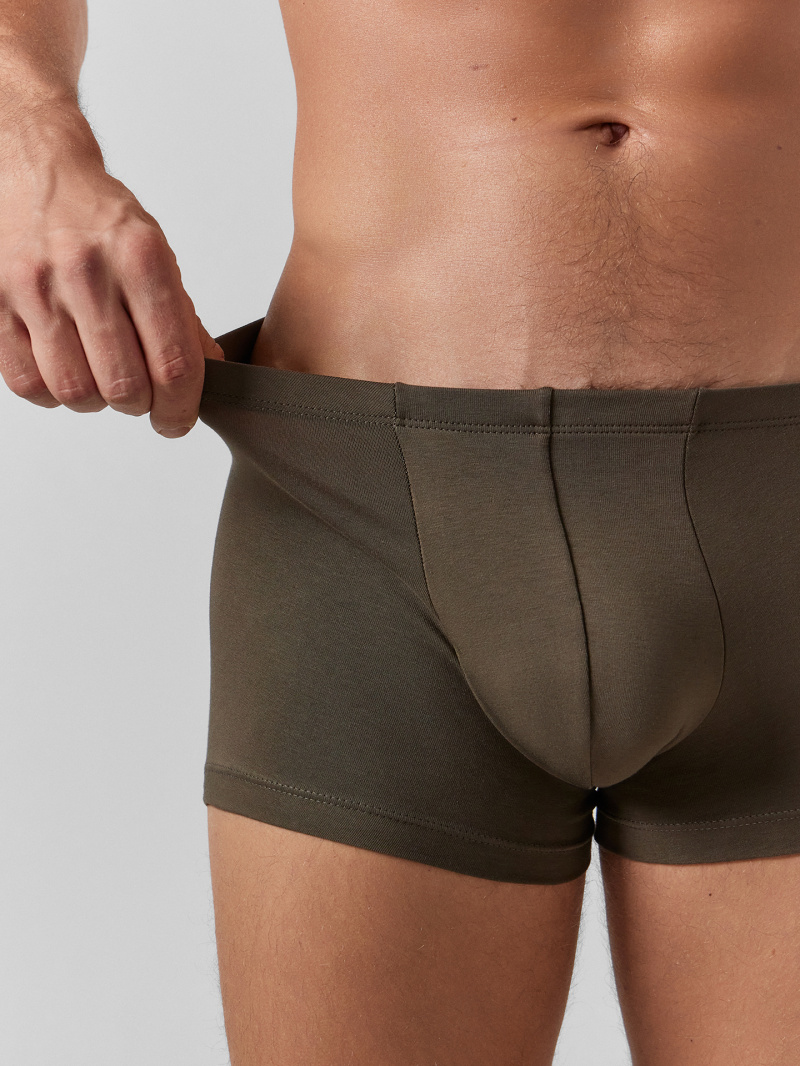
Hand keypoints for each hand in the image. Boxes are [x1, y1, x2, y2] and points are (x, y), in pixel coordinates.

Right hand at [0, 106, 224, 437]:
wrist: (31, 168)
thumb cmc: (97, 217)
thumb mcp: (156, 254)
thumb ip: (183, 318)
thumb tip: (209, 375)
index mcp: (140, 258)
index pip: (173, 362)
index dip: (181, 408)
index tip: (178, 420)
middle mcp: (86, 271)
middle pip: (124, 386)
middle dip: (140, 406)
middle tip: (142, 398)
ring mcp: (34, 289)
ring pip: (75, 392)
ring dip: (96, 401)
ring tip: (101, 379)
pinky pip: (28, 383)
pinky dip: (52, 392)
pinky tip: (65, 368)